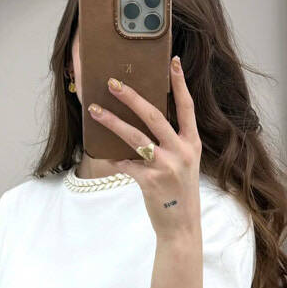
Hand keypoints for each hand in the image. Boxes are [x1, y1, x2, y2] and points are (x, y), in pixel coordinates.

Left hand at [86, 56, 201, 240]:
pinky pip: (126, 164)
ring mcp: (166, 166)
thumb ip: (170, 144)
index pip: (186, 107)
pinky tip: (112, 160)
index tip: (173, 61)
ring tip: (95, 110)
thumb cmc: (179, 193)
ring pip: (134, 136)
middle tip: (112, 82)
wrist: (180, 226)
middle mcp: (181, 151)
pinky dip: (116, 161)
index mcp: (192, 144)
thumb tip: (142, 123)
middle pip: (154, 115)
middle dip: (131, 97)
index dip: (180, 83)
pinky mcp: (150, 180)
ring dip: (111, 121)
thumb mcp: (184, 164)